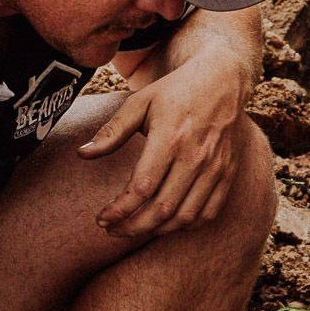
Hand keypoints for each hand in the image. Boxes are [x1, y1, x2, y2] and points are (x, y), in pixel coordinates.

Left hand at [78, 47, 248, 239]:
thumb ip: (111, 131)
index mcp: (170, 138)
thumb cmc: (175, 91)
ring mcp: (215, 167)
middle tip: (112, 231)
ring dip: (156, 231)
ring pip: (185, 216)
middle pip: (162, 209)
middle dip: (132, 227)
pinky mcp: (227, 174)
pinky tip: (165, 223)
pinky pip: (208, 213)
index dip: (119, 210)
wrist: (223, 80)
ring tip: (134, 229)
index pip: (142, 188)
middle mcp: (195, 156)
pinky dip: (184, 225)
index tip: (102, 219)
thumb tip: (82, 154)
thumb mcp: (139, 103)